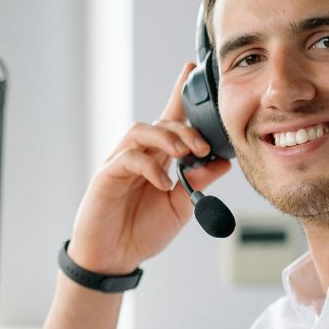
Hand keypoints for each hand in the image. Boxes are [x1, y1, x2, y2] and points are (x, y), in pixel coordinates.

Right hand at [67, 61, 231, 273]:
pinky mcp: (107, 176)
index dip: (178, 93)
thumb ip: (198, 183)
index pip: (169, 119)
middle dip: (185, 128)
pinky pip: (128, 158)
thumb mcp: (181, 207)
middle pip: (160, 122)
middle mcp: (138, 155)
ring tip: (185, 154)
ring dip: (167, 138)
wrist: (114, 259)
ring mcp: (120, 163)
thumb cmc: (142, 231)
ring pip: (141, 131)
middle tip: (203, 146)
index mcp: (157, 159)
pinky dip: (150, 167)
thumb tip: (222, 162)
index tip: (191, 69)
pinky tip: (165, 183)